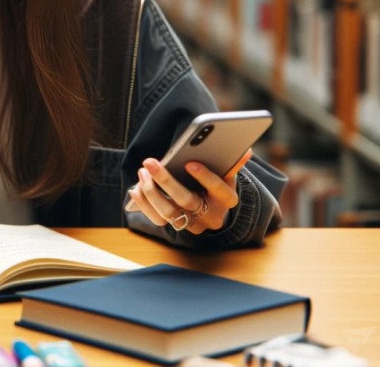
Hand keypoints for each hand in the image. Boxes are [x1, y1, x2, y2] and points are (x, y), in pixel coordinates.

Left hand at [125, 149, 251, 234]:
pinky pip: (157, 220)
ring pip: (168, 212)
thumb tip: (246, 151)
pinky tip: (134, 189)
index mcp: (227, 200)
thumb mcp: (227, 173)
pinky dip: (143, 204)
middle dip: (166, 180)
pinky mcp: (176, 227)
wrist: (212, 207)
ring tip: (142, 172)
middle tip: (150, 162)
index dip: (205, 177)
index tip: (189, 163)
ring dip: (151, 191)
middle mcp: (211, 217)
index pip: (218, 189)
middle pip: (187, 200)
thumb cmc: (217, 183)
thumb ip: (231, 163)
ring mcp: (193, 225)